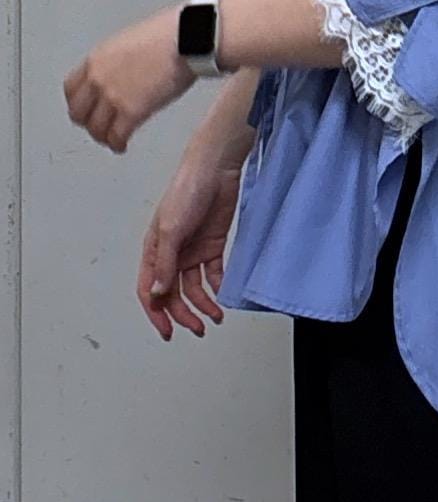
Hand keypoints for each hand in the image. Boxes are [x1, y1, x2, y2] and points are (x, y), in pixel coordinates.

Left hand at [63, 4, 195, 152]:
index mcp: (97, 58)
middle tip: (98, 126)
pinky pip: (117, 136)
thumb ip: (118, 61)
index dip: (78, 102)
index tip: (86, 108)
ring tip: (112, 139)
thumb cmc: (170, 34)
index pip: (71, 89)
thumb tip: (125, 73)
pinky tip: (122, 145)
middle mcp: (99, 78)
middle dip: (88, 122)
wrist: (187, 39)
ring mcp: (113, 96)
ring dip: (103, 136)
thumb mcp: (131, 41)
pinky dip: (118, 144)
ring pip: (96, 128)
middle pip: (78, 112)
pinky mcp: (132, 112)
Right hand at [138, 145, 245, 340]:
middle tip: (198, 329)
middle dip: (184, 314)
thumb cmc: (186, 190)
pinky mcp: (212, 244)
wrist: (216, 169)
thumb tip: (158, 293)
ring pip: (194, 287)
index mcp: (154, 250)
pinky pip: (213, 273)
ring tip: (216, 317)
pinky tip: (223, 295)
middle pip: (173, 293)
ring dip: (203, 304)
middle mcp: (172, 253)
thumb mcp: (172, 229)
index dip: (156, 313)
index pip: (150, 290)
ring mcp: (192, 250)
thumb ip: (165, 263)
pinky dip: (217, 286)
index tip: (168, 332)